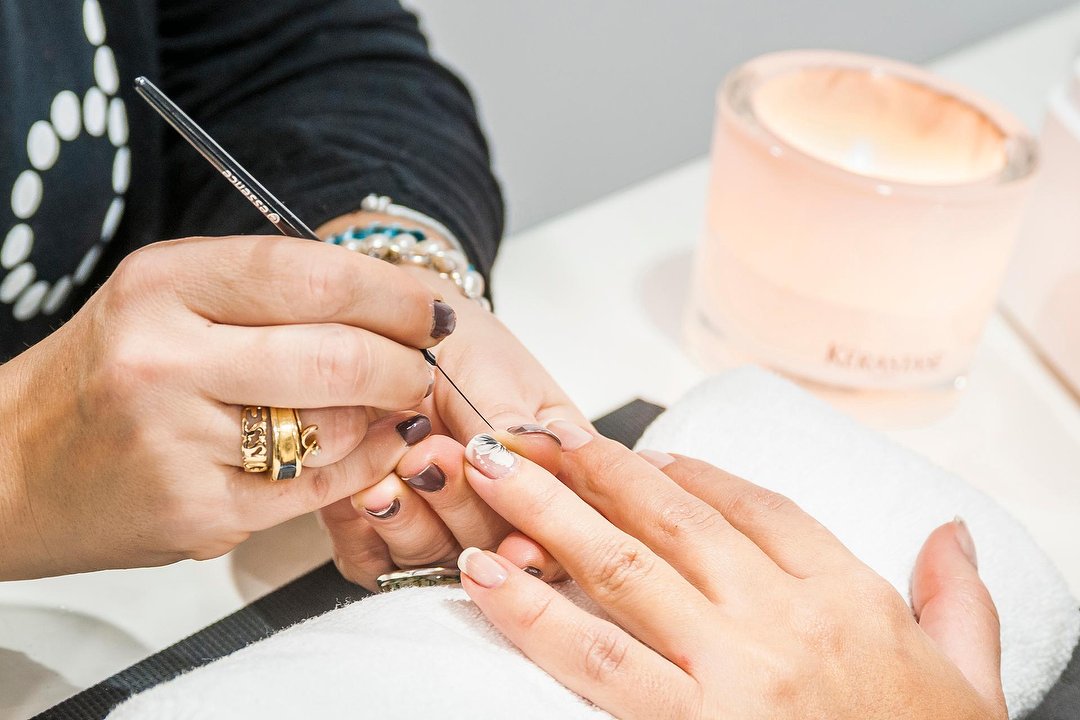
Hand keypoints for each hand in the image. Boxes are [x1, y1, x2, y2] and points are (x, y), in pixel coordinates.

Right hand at [0, 236, 451, 578]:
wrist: (14, 471)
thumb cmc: (104, 375)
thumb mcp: (166, 301)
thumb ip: (266, 292)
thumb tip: (386, 301)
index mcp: (159, 287)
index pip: (308, 275)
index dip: (390, 291)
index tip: (429, 305)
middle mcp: (163, 361)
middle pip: (338, 355)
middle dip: (406, 360)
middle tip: (424, 361)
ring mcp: (180, 445)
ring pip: (336, 425)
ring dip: (385, 412)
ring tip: (392, 400)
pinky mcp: (200, 514)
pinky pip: (318, 487)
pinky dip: (362, 463)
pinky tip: (370, 444)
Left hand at [320, 266, 585, 586]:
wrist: (381, 337)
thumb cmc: (454, 348)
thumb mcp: (492, 372)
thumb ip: (510, 421)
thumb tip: (537, 454)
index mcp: (552, 477)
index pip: (563, 530)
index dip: (541, 541)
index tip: (516, 528)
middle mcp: (501, 517)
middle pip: (495, 552)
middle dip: (462, 505)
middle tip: (432, 454)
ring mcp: (442, 535)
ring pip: (436, 563)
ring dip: (413, 518)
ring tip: (396, 466)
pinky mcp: (381, 546)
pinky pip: (377, 562)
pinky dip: (369, 528)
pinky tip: (366, 488)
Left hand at [454, 429, 1006, 719]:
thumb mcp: (972, 677)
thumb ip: (957, 598)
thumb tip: (951, 533)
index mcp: (847, 596)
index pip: (757, 507)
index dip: (690, 472)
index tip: (644, 454)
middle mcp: (785, 621)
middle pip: (671, 518)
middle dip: (593, 468)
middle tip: (533, 432)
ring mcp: (733, 675)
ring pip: (623, 569)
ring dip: (547, 514)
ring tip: (490, 474)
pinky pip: (598, 659)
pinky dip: (534, 612)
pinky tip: (486, 578)